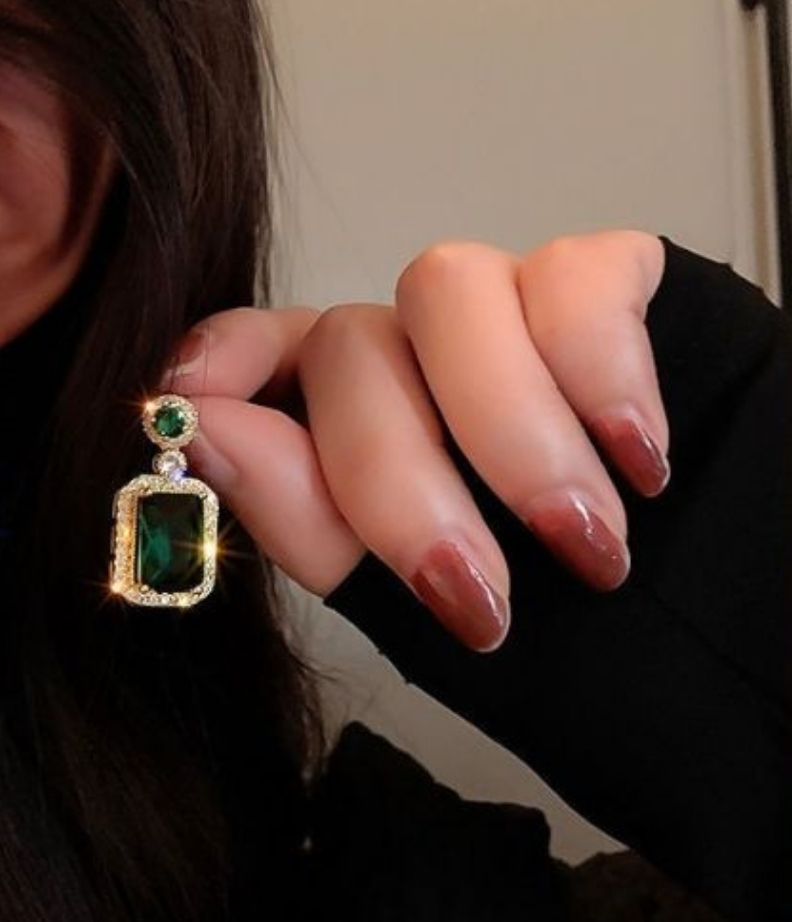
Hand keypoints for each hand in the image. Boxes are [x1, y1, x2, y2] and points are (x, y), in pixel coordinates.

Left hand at [164, 230, 669, 651]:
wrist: (729, 646)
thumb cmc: (568, 636)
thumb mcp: (417, 606)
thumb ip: (305, 520)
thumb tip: (195, 430)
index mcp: (356, 424)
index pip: (260, 351)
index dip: (222, 358)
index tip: (193, 399)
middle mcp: (419, 355)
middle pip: (350, 342)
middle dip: (397, 475)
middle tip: (476, 592)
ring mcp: (513, 311)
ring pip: (447, 286)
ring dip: (505, 429)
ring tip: (582, 539)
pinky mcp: (612, 281)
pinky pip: (573, 276)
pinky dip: (601, 379)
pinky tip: (642, 463)